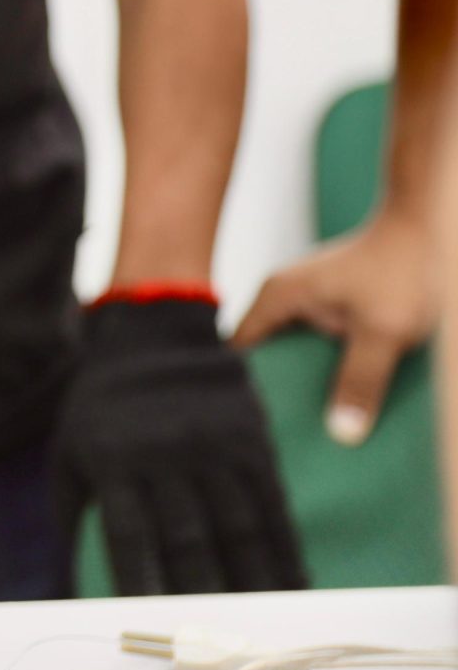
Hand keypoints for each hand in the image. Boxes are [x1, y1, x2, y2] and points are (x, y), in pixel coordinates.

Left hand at [56, 299, 306, 594]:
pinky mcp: (250, 443)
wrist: (153, 335)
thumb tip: (71, 570)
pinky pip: (271, 505)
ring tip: (264, 623)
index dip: (140, 581)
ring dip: (253, 582)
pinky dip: (284, 549)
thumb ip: (71, 505)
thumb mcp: (69, 445)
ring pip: (237, 528)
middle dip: (202, 592)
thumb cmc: (102, 403)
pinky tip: (293, 581)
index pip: (129, 535)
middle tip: (215, 635)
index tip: (149, 621)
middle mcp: (164, 457)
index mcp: (114, 460)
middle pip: (188, 539)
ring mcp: (212, 449)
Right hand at [233, 212, 436, 446]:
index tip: (252, 429)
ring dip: (305, 387)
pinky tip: (340, 400)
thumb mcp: (385, 332)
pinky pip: (315, 349)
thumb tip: (340, 435)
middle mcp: (281, 299)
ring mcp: (304, 303)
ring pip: (292, 356)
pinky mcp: (328, 309)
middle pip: (264, 359)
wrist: (430, 229)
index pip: (238, 352)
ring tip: (312, 429)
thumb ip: (361, 381)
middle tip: (285, 440)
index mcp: (277, 297)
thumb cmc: (403, 271)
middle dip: (276, 396)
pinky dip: (325, 373)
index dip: (241, 390)